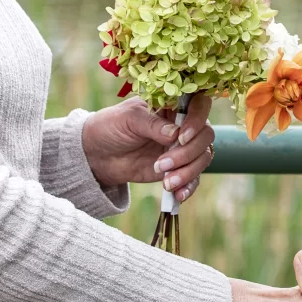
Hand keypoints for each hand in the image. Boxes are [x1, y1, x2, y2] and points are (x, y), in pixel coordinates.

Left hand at [79, 94, 215, 202]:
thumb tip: (176, 134)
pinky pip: (194, 177)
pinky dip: (189, 187)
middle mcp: (182, 125)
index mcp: (172, 105)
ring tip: (165, 182)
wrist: (97, 154)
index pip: (199, 105)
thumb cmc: (111, 127)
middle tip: (161, 164)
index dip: (197, 119)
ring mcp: (181, 147)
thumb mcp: (128, 119)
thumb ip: (152, 124)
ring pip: (203, 157)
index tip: (182, 137)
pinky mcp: (177, 168)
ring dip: (188, 172)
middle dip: (188, 153)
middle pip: (205, 135)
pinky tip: (177, 195)